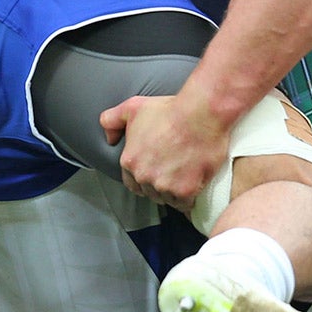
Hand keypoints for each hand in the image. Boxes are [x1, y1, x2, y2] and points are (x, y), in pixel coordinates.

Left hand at [100, 94, 229, 209]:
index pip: (132, 182)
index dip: (144, 178)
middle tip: (172, 173)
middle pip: (149, 192)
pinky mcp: (185, 191)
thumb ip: (112, 121)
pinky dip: (189, 199)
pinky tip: (193, 188)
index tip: (155, 172)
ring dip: (174, 193)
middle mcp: (144, 176)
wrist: (202, 113)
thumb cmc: (170, 109)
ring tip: (184, 178)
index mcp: (130, 161)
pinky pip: (185, 204)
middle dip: (158, 185)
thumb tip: (109, 139)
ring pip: (167, 199)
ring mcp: (164, 185)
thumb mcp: (133, 107)